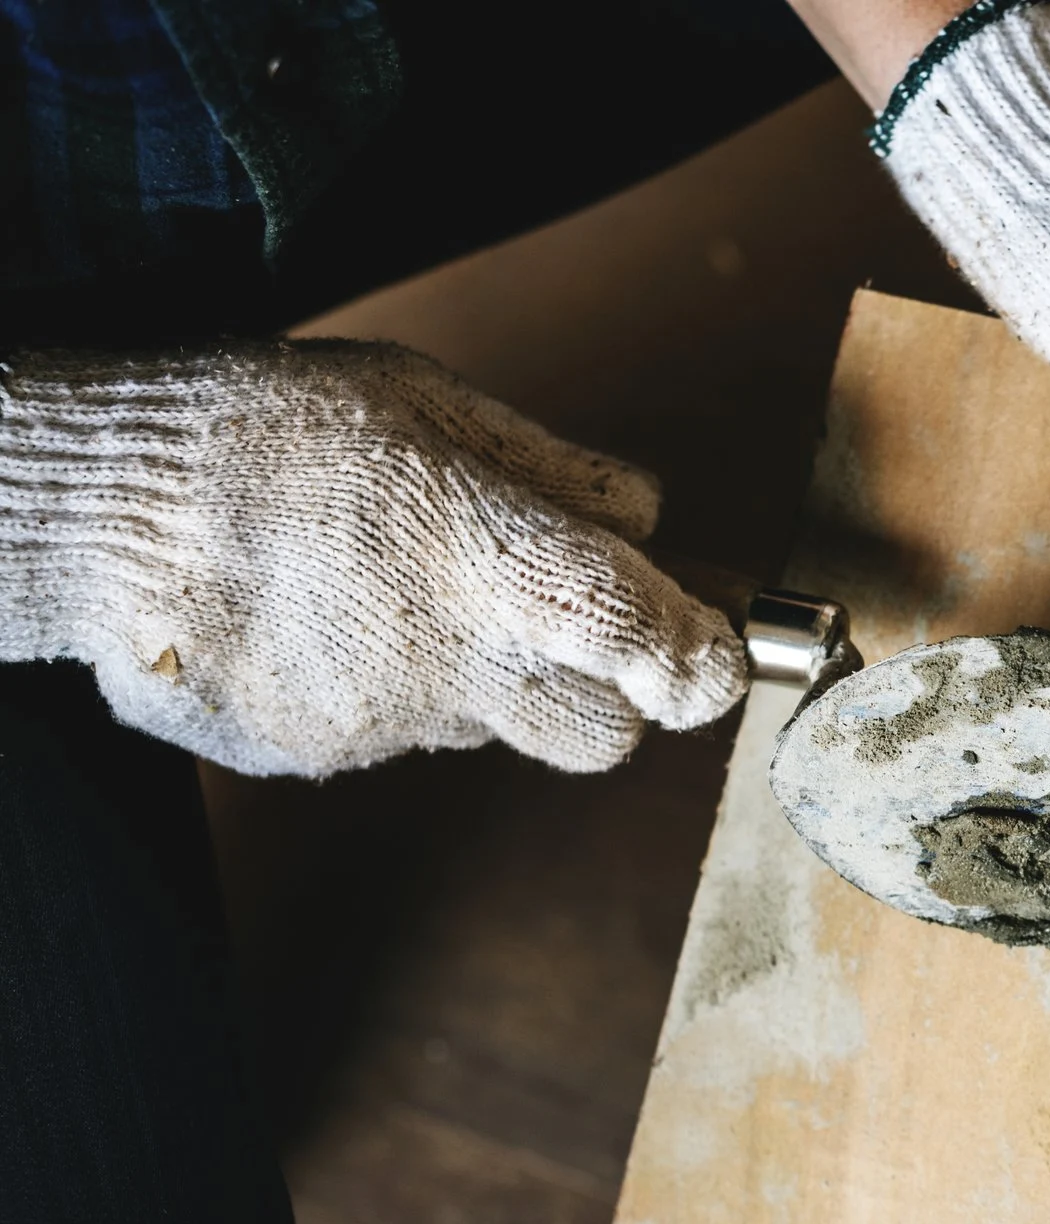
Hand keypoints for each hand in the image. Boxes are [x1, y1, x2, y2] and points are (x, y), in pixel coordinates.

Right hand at [0, 341, 744, 777]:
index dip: (702, 665)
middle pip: (602, 736)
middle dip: (606, 692)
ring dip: (485, 680)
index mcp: (482, 554)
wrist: (95, 502)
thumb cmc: (280, 428)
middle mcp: (442, 658)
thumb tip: (653, 528)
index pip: (642, 641)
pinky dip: (385, 690)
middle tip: (559, 623)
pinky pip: (397, 737)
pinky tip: (326, 621)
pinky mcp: (311, 756)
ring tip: (396, 592)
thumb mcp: (429, 401)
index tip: (712, 655)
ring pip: (495, 732)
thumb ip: (559, 475)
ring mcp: (375, 721)